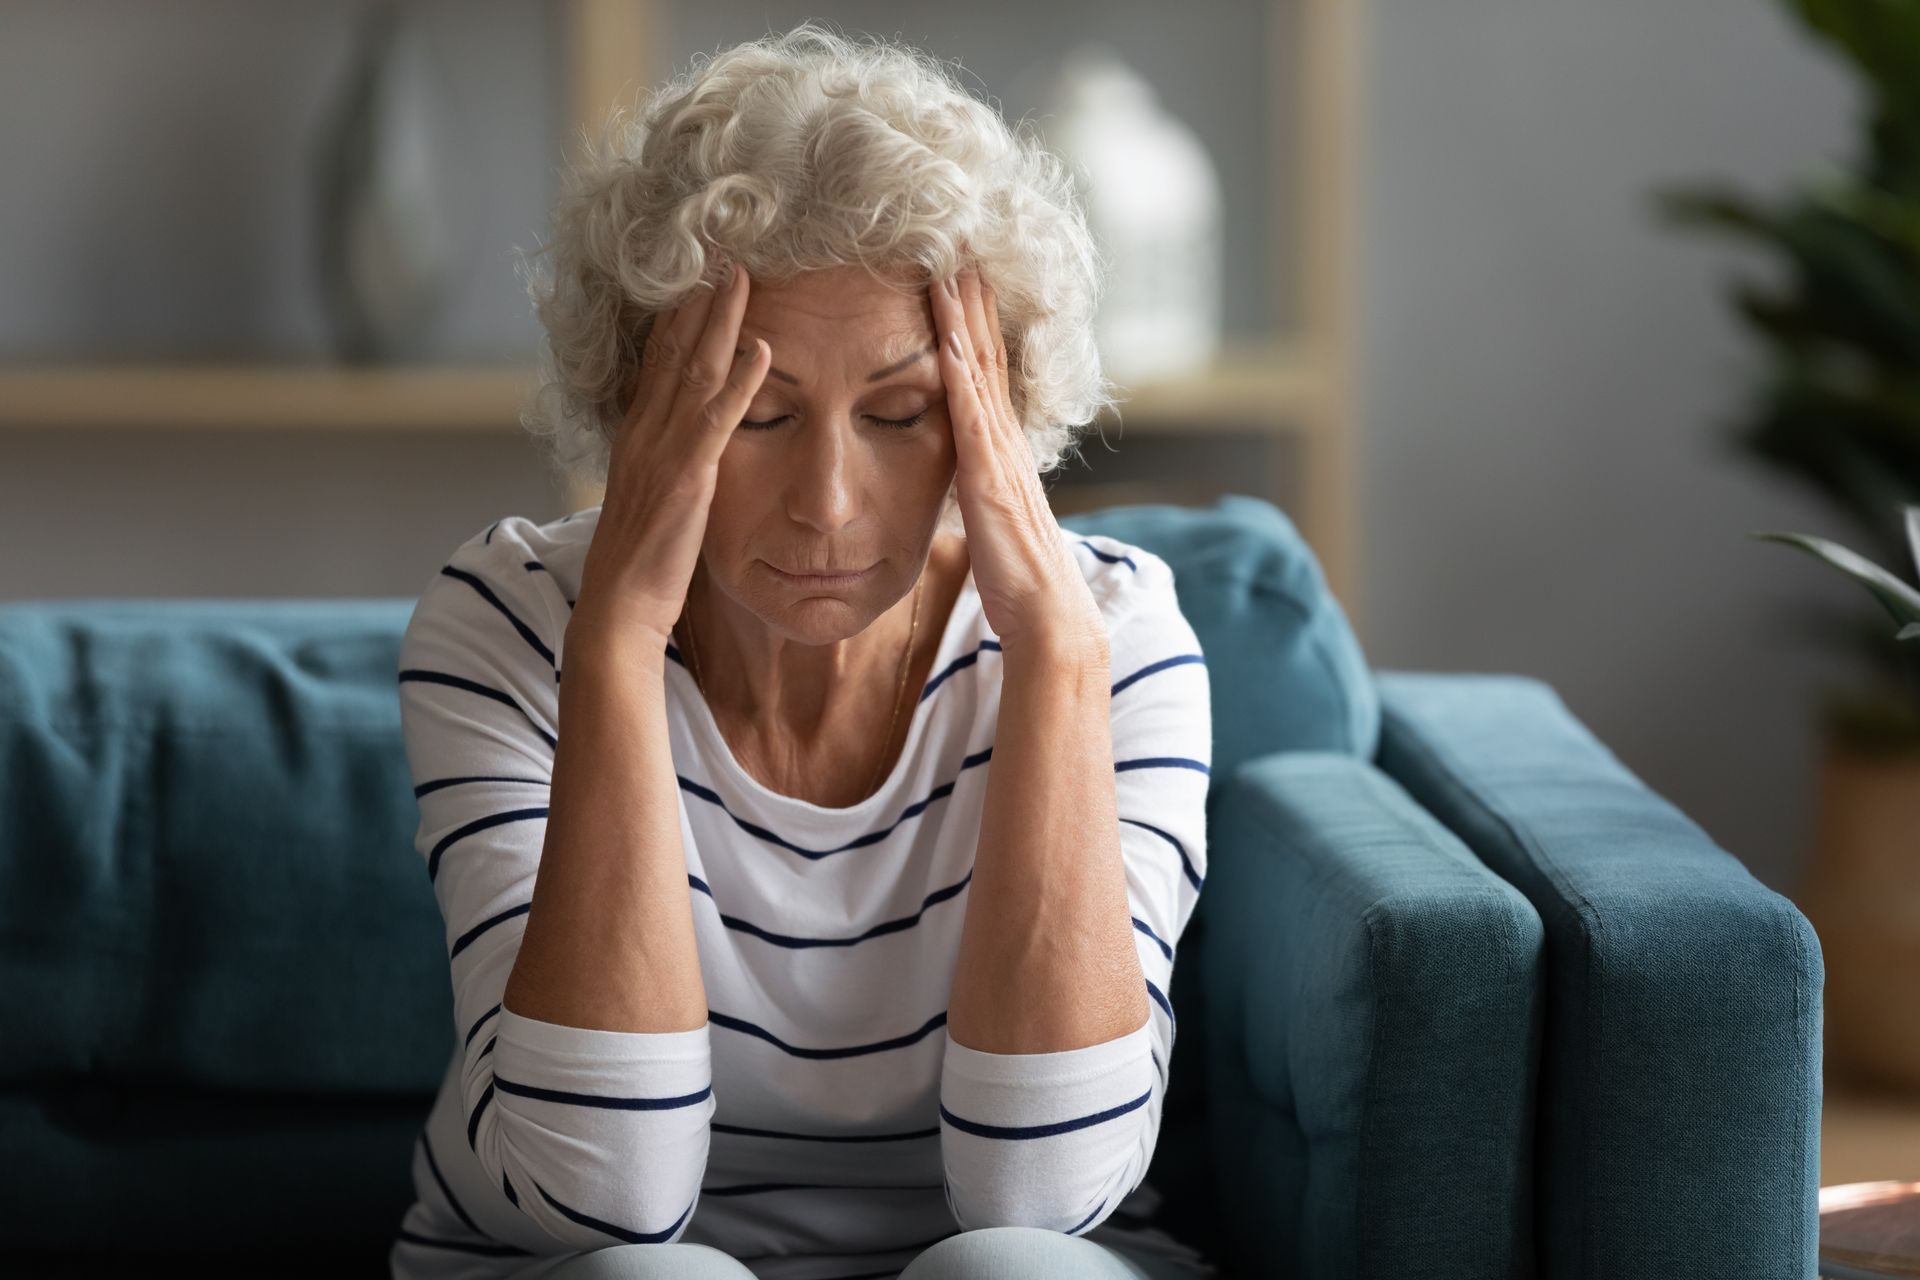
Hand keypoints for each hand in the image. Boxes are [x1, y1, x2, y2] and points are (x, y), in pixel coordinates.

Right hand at [573, 255, 770, 647]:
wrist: (619, 605)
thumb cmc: (643, 559)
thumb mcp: (657, 495)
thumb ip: (672, 459)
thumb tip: (694, 440)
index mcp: (638, 432)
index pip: (659, 356)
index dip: (680, 310)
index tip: (701, 268)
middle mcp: (645, 430)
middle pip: (673, 347)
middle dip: (698, 295)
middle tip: (723, 245)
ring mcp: (663, 450)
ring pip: (693, 369)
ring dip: (720, 319)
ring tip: (743, 273)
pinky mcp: (686, 477)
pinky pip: (716, 420)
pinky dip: (739, 381)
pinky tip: (761, 348)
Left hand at [933, 263, 1103, 653]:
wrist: (1047, 613)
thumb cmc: (1017, 577)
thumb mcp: (990, 520)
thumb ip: (978, 491)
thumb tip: (963, 481)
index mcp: (1001, 450)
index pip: (984, 373)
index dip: (972, 326)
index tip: (959, 280)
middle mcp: (1005, 440)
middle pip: (987, 354)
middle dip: (972, 300)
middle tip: (957, 245)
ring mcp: (999, 452)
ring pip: (980, 369)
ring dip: (964, 317)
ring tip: (948, 266)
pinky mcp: (987, 473)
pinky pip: (971, 409)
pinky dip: (959, 368)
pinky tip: (944, 333)